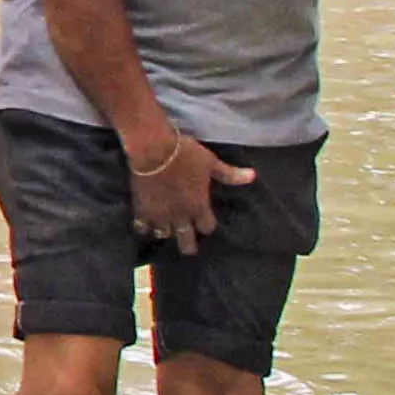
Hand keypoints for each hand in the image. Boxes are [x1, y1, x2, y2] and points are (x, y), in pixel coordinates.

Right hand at [130, 128, 253, 246]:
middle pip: (186, 241)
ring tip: (166, 229)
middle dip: (188, 244)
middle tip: (188, 245)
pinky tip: (145, 224)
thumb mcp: (210, 163)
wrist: (153, 149)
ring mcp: (160, 215)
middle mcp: (180, 216)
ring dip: (166, 232)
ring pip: (164, 235)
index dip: (207, 225)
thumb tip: (253, 176)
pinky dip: (145, 227)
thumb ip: (229, 174)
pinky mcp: (142, 210)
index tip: (205, 221)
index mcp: (199, 206)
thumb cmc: (185, 154)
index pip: (207, 227)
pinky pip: (142, 227)